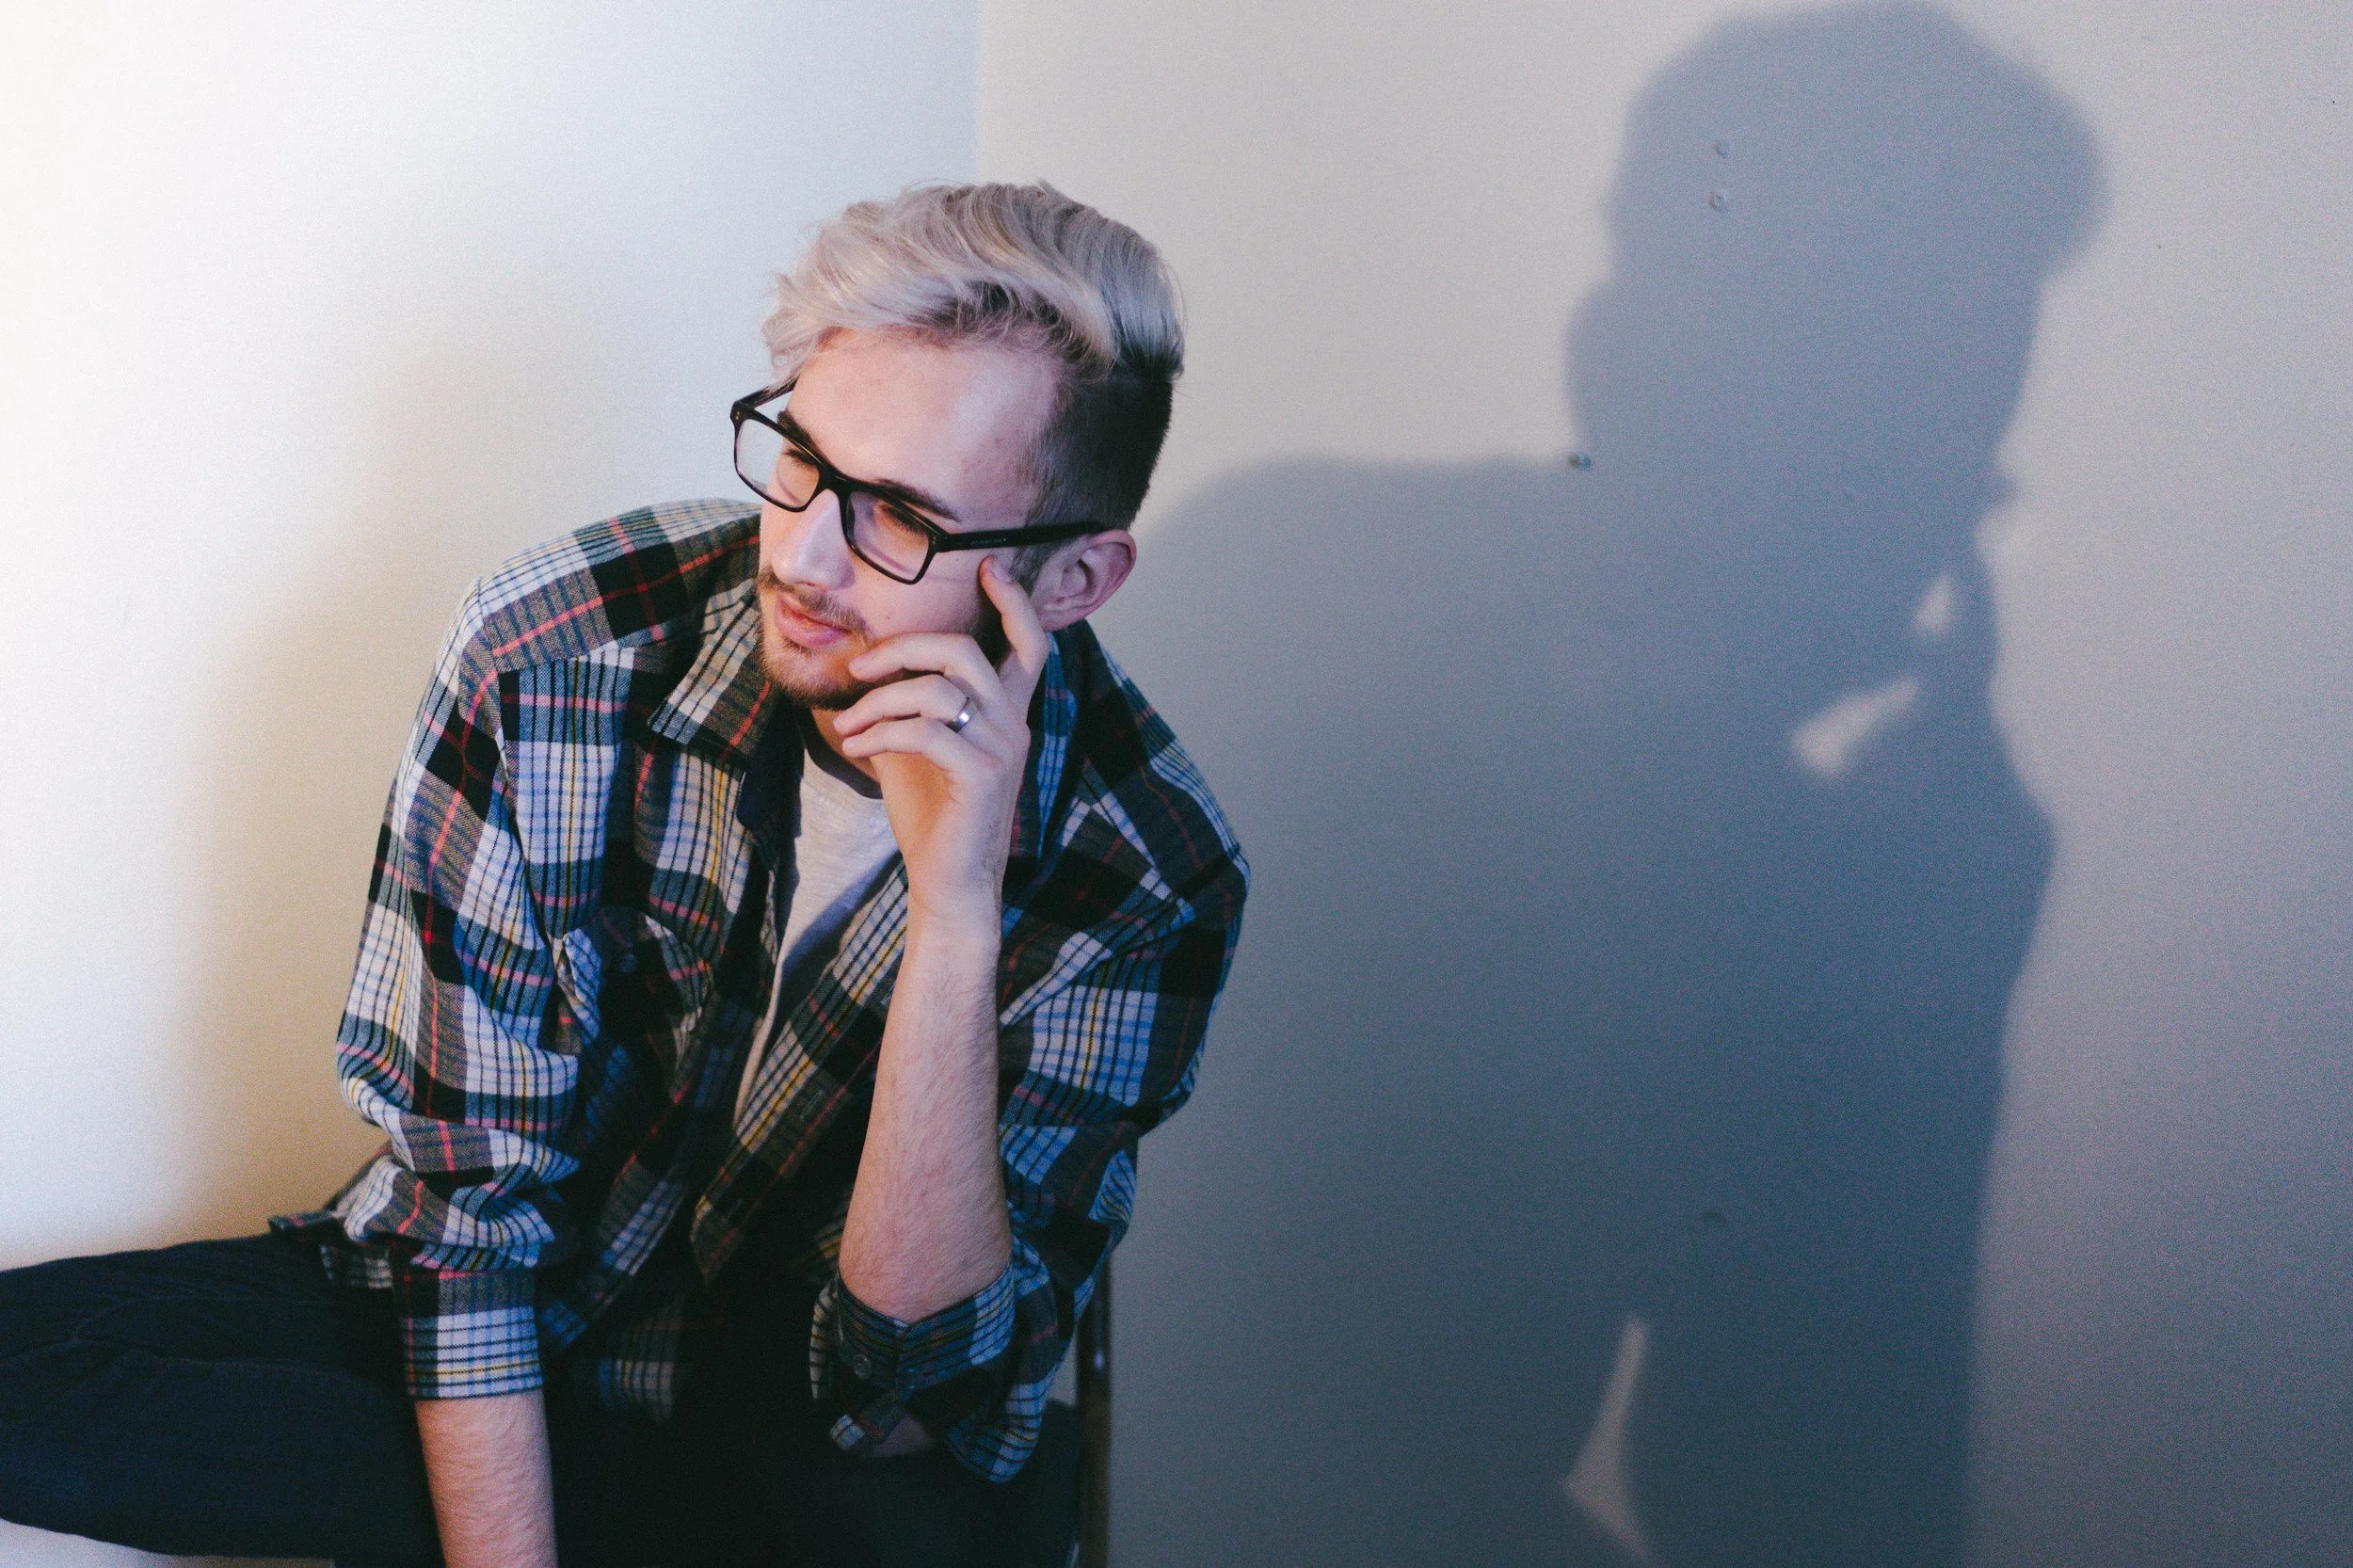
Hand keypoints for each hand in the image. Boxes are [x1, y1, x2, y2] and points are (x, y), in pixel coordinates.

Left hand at [834, 557, 1050, 928]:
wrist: (949, 882)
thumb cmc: (932, 815)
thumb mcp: (914, 748)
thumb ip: (902, 705)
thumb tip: (860, 666)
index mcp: (1007, 713)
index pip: (1029, 644)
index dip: (1014, 601)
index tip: (987, 565)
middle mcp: (1014, 724)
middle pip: (965, 652)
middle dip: (903, 649)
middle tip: (859, 668)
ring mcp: (1001, 749)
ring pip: (937, 690)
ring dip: (879, 702)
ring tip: (849, 724)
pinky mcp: (980, 775)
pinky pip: (924, 730)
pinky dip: (879, 732)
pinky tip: (855, 747)